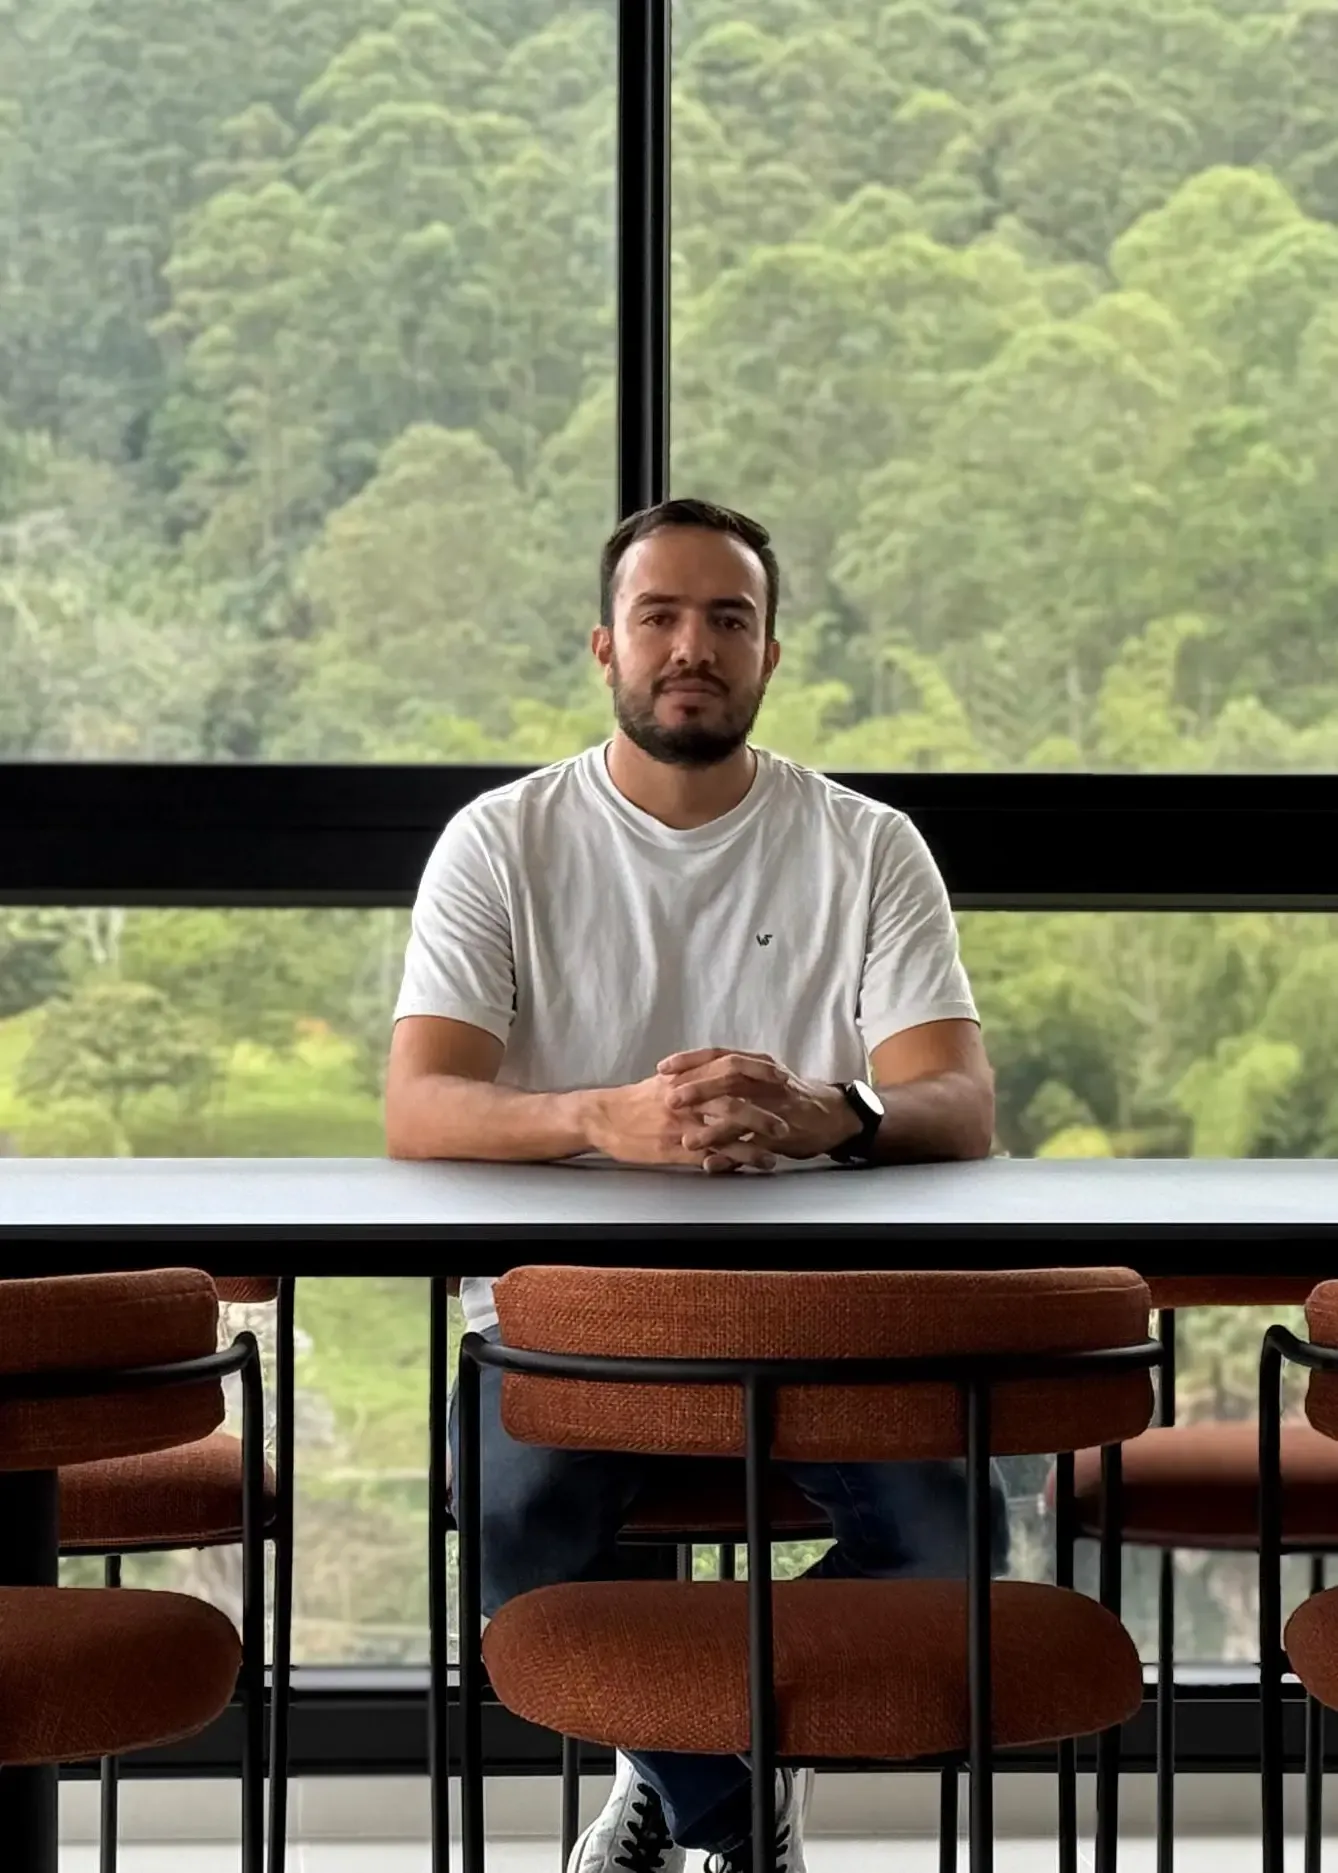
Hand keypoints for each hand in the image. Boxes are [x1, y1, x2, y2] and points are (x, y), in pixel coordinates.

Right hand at [584, 1072, 784, 1172]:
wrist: (603, 1117)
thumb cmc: (636, 1100)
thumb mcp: (666, 1080)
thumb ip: (695, 1075)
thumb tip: (723, 1072)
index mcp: (686, 1076)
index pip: (729, 1066)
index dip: (758, 1071)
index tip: (782, 1076)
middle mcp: (685, 1097)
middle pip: (732, 1099)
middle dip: (764, 1111)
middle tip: (787, 1121)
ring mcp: (680, 1123)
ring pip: (724, 1130)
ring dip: (753, 1142)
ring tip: (776, 1153)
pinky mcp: (673, 1148)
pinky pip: (708, 1155)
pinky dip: (731, 1162)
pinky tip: (748, 1169)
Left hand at [657, 1048, 861, 1163]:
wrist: (832, 1115)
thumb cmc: (788, 1098)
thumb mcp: (761, 1080)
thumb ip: (731, 1079)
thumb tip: (690, 1080)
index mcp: (756, 1065)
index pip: (719, 1055)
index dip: (690, 1060)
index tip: (663, 1067)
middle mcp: (766, 1080)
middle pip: (729, 1078)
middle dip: (698, 1089)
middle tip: (671, 1100)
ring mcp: (777, 1106)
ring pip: (741, 1113)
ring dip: (712, 1129)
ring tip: (688, 1141)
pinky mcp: (785, 1132)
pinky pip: (755, 1144)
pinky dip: (732, 1155)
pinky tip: (712, 1164)